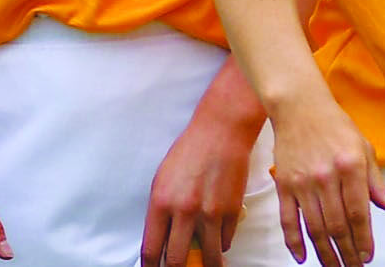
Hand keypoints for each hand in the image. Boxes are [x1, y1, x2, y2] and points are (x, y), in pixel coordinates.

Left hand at [140, 100, 262, 266]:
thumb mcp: (163, 179)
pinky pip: (225, 240)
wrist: (221, 131)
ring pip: (208, 257)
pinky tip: (218, 237)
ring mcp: (210, 212)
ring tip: (206, 265)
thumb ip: (161, 212)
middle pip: (177, 261)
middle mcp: (184, 210)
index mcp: (161, 202)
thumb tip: (163, 240)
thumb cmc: (190, 151)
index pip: (152, 250)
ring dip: (206, 265)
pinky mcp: (232, 210)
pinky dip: (221, 243)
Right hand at [267, 91, 384, 266]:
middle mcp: (326, 176)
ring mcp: (303, 182)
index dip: (364, 239)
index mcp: (351, 166)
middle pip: (336, 225)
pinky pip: (289, 220)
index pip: (359, 212)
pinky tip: (303, 256)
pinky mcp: (284, 185)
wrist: (300, 107)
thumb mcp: (364, 147)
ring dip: (325, 253)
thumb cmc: (334, 126)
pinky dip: (294, 241)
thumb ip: (375, 180)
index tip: (367, 255)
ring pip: (314, 228)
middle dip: (346, 252)